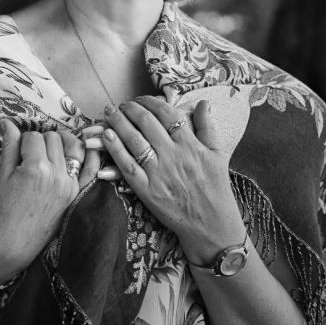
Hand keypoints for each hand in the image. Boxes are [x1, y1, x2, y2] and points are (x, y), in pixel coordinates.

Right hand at [0, 119, 99, 280]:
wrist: (13, 243)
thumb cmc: (4, 210)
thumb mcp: (4, 175)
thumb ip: (9, 145)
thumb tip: (6, 120)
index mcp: (36, 169)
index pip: (33, 136)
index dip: (23, 141)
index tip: (17, 151)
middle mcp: (57, 175)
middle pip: (53, 138)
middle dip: (41, 140)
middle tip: (31, 153)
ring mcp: (71, 185)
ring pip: (72, 147)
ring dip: (61, 144)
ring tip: (50, 152)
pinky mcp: (77, 194)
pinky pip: (92, 168)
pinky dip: (92, 155)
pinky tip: (85, 147)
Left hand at [86, 97, 244, 258]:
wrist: (212, 225)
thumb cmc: (216, 189)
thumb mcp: (218, 154)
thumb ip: (208, 127)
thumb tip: (204, 102)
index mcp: (190, 145)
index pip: (166, 114)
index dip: (150, 102)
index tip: (140, 99)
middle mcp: (173, 156)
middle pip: (146, 123)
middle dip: (130, 109)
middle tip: (122, 104)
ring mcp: (159, 173)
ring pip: (134, 140)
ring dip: (119, 122)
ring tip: (109, 112)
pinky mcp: (148, 191)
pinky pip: (127, 166)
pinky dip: (116, 149)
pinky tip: (107, 135)